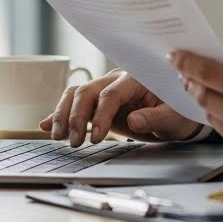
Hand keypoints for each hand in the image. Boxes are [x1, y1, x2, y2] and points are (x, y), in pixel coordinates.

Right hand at [39, 68, 202, 145]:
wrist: (176, 112)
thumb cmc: (178, 111)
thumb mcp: (174, 117)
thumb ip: (155, 118)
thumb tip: (134, 120)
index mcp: (135, 79)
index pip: (111, 93)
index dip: (101, 115)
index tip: (96, 137)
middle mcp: (115, 80)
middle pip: (87, 91)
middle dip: (76, 116)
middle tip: (75, 142)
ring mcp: (104, 89)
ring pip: (76, 94)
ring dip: (63, 115)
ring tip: (57, 137)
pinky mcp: (97, 102)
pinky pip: (74, 103)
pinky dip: (58, 114)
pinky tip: (44, 126)